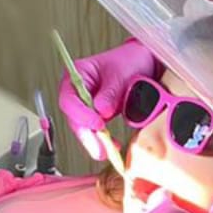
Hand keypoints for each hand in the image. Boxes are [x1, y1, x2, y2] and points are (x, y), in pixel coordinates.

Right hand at [58, 39, 157, 160]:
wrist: (144, 62)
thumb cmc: (129, 61)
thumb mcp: (120, 73)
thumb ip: (109, 93)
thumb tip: (101, 112)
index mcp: (76, 74)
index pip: (69, 98)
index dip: (80, 114)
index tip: (97, 124)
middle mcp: (78, 91)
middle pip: (74, 117)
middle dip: (87, 135)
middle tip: (100, 149)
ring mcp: (87, 104)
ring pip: (84, 127)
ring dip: (94, 141)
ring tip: (107, 152)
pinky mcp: (97, 115)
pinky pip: (96, 130)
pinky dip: (103, 140)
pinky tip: (112, 146)